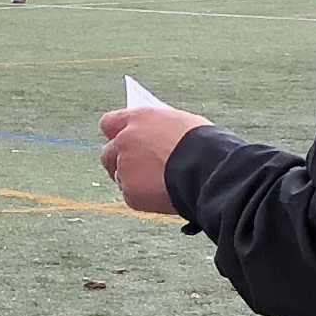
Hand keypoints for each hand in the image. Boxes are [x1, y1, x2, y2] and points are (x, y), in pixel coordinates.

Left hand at [97, 102, 210, 218]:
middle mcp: (125, 140)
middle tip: (136, 169)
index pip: (109, 123)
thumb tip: (155, 135)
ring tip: (158, 183)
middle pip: (107, 153)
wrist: (207, 169)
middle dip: (118, 161)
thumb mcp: (180, 124)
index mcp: (139, 118)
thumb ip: (159, 129)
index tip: (122, 142)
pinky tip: (162, 194)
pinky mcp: (129, 191)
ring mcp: (124, 167)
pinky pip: (131, 195)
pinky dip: (143, 197)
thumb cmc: (203, 144)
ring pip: (119, 176)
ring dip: (132, 180)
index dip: (116, 134)